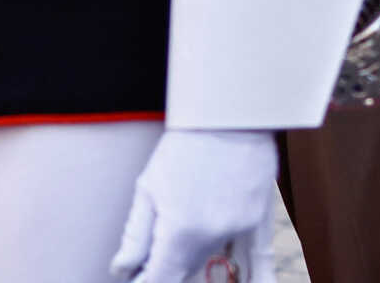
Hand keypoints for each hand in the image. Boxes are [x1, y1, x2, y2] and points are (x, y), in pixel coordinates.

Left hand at [110, 128, 278, 282]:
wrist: (230, 113)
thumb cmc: (185, 145)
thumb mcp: (148, 187)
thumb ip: (135, 236)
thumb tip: (122, 270)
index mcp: (180, 231)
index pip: (159, 281)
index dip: (144, 281)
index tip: (136, 276)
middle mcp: (212, 236)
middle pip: (184, 272)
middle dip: (166, 267)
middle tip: (151, 253)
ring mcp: (238, 228)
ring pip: (207, 256)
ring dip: (190, 252)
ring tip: (182, 217)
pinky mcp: (256, 217)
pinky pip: (238, 245)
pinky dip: (225, 247)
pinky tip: (232, 251)